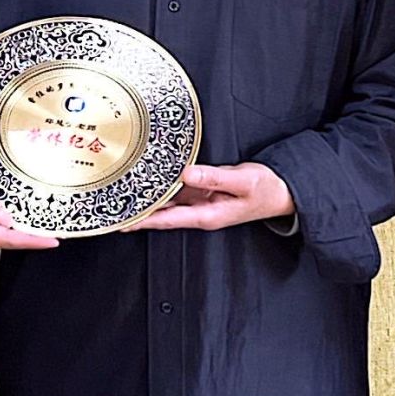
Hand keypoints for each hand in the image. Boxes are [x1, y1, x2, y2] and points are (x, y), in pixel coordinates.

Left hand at [132, 163, 293, 231]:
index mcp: (208, 215)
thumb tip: (186, 173)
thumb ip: (215, 177)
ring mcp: (202, 203)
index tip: (123, 222)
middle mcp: (201, 212)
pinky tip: (150, 181)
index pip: (169, 220)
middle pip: (163, 214)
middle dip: (139, 212)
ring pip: (169, 202)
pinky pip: (180, 191)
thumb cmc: (266, 190)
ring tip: (123, 193)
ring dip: (149, 200)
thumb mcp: (242, 181)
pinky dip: (164, 188)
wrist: (282, 191)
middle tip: (112, 207)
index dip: (145, 221)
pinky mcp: (205, 192)